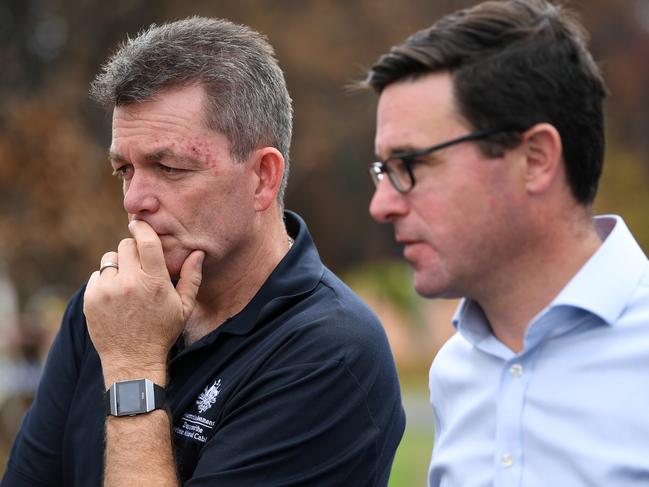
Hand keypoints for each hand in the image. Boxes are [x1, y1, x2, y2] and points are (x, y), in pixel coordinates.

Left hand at [83, 220, 203, 382]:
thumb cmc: (162, 333)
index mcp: (154, 282)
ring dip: (118, 265)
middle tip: (139, 265)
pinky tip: (115, 296)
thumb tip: (198, 253)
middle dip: (133, 250)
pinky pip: (97, 275)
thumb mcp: (184, 307)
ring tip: (127, 282)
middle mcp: (129, 283)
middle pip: (125, 246)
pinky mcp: (91, 299)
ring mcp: (107, 291)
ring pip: (109, 259)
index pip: (146, 241)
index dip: (141, 228)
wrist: (133, 361)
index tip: (138, 224)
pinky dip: (105, 281)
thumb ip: (191, 278)